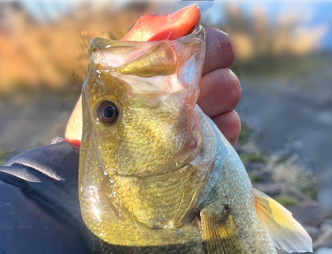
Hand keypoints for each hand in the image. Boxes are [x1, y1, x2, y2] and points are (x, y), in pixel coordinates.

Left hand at [65, 10, 240, 145]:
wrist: (99, 160)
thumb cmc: (107, 112)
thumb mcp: (117, 68)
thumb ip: (150, 35)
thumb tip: (194, 12)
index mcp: (179, 66)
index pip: (216, 43)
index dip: (208, 48)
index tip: (188, 64)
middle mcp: (200, 89)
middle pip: (227, 67)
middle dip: (206, 78)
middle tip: (180, 95)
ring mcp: (211, 118)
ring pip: (232, 93)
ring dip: (208, 104)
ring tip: (177, 120)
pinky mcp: (217, 146)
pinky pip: (232, 126)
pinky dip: (214, 131)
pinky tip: (189, 141)